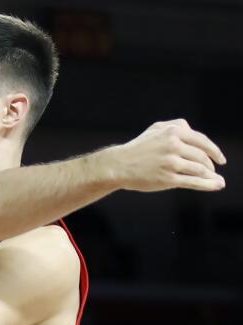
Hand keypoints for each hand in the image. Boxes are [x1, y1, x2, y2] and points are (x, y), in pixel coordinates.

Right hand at [107, 119, 225, 191]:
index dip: (215, 151)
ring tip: (217, 181)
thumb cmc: (137, 148)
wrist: (118, 165)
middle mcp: (173, 146)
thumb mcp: (156, 129)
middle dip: (211, 165)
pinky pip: (193, 182)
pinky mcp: (167, 179)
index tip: (220, 159)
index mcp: (173, 132)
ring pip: (199, 169)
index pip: (202, 141)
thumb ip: (177, 125)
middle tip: (213, 171)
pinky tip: (217, 185)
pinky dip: (208, 185)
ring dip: (212, 176)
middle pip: (202, 156)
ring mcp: (170, 163)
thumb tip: (194, 131)